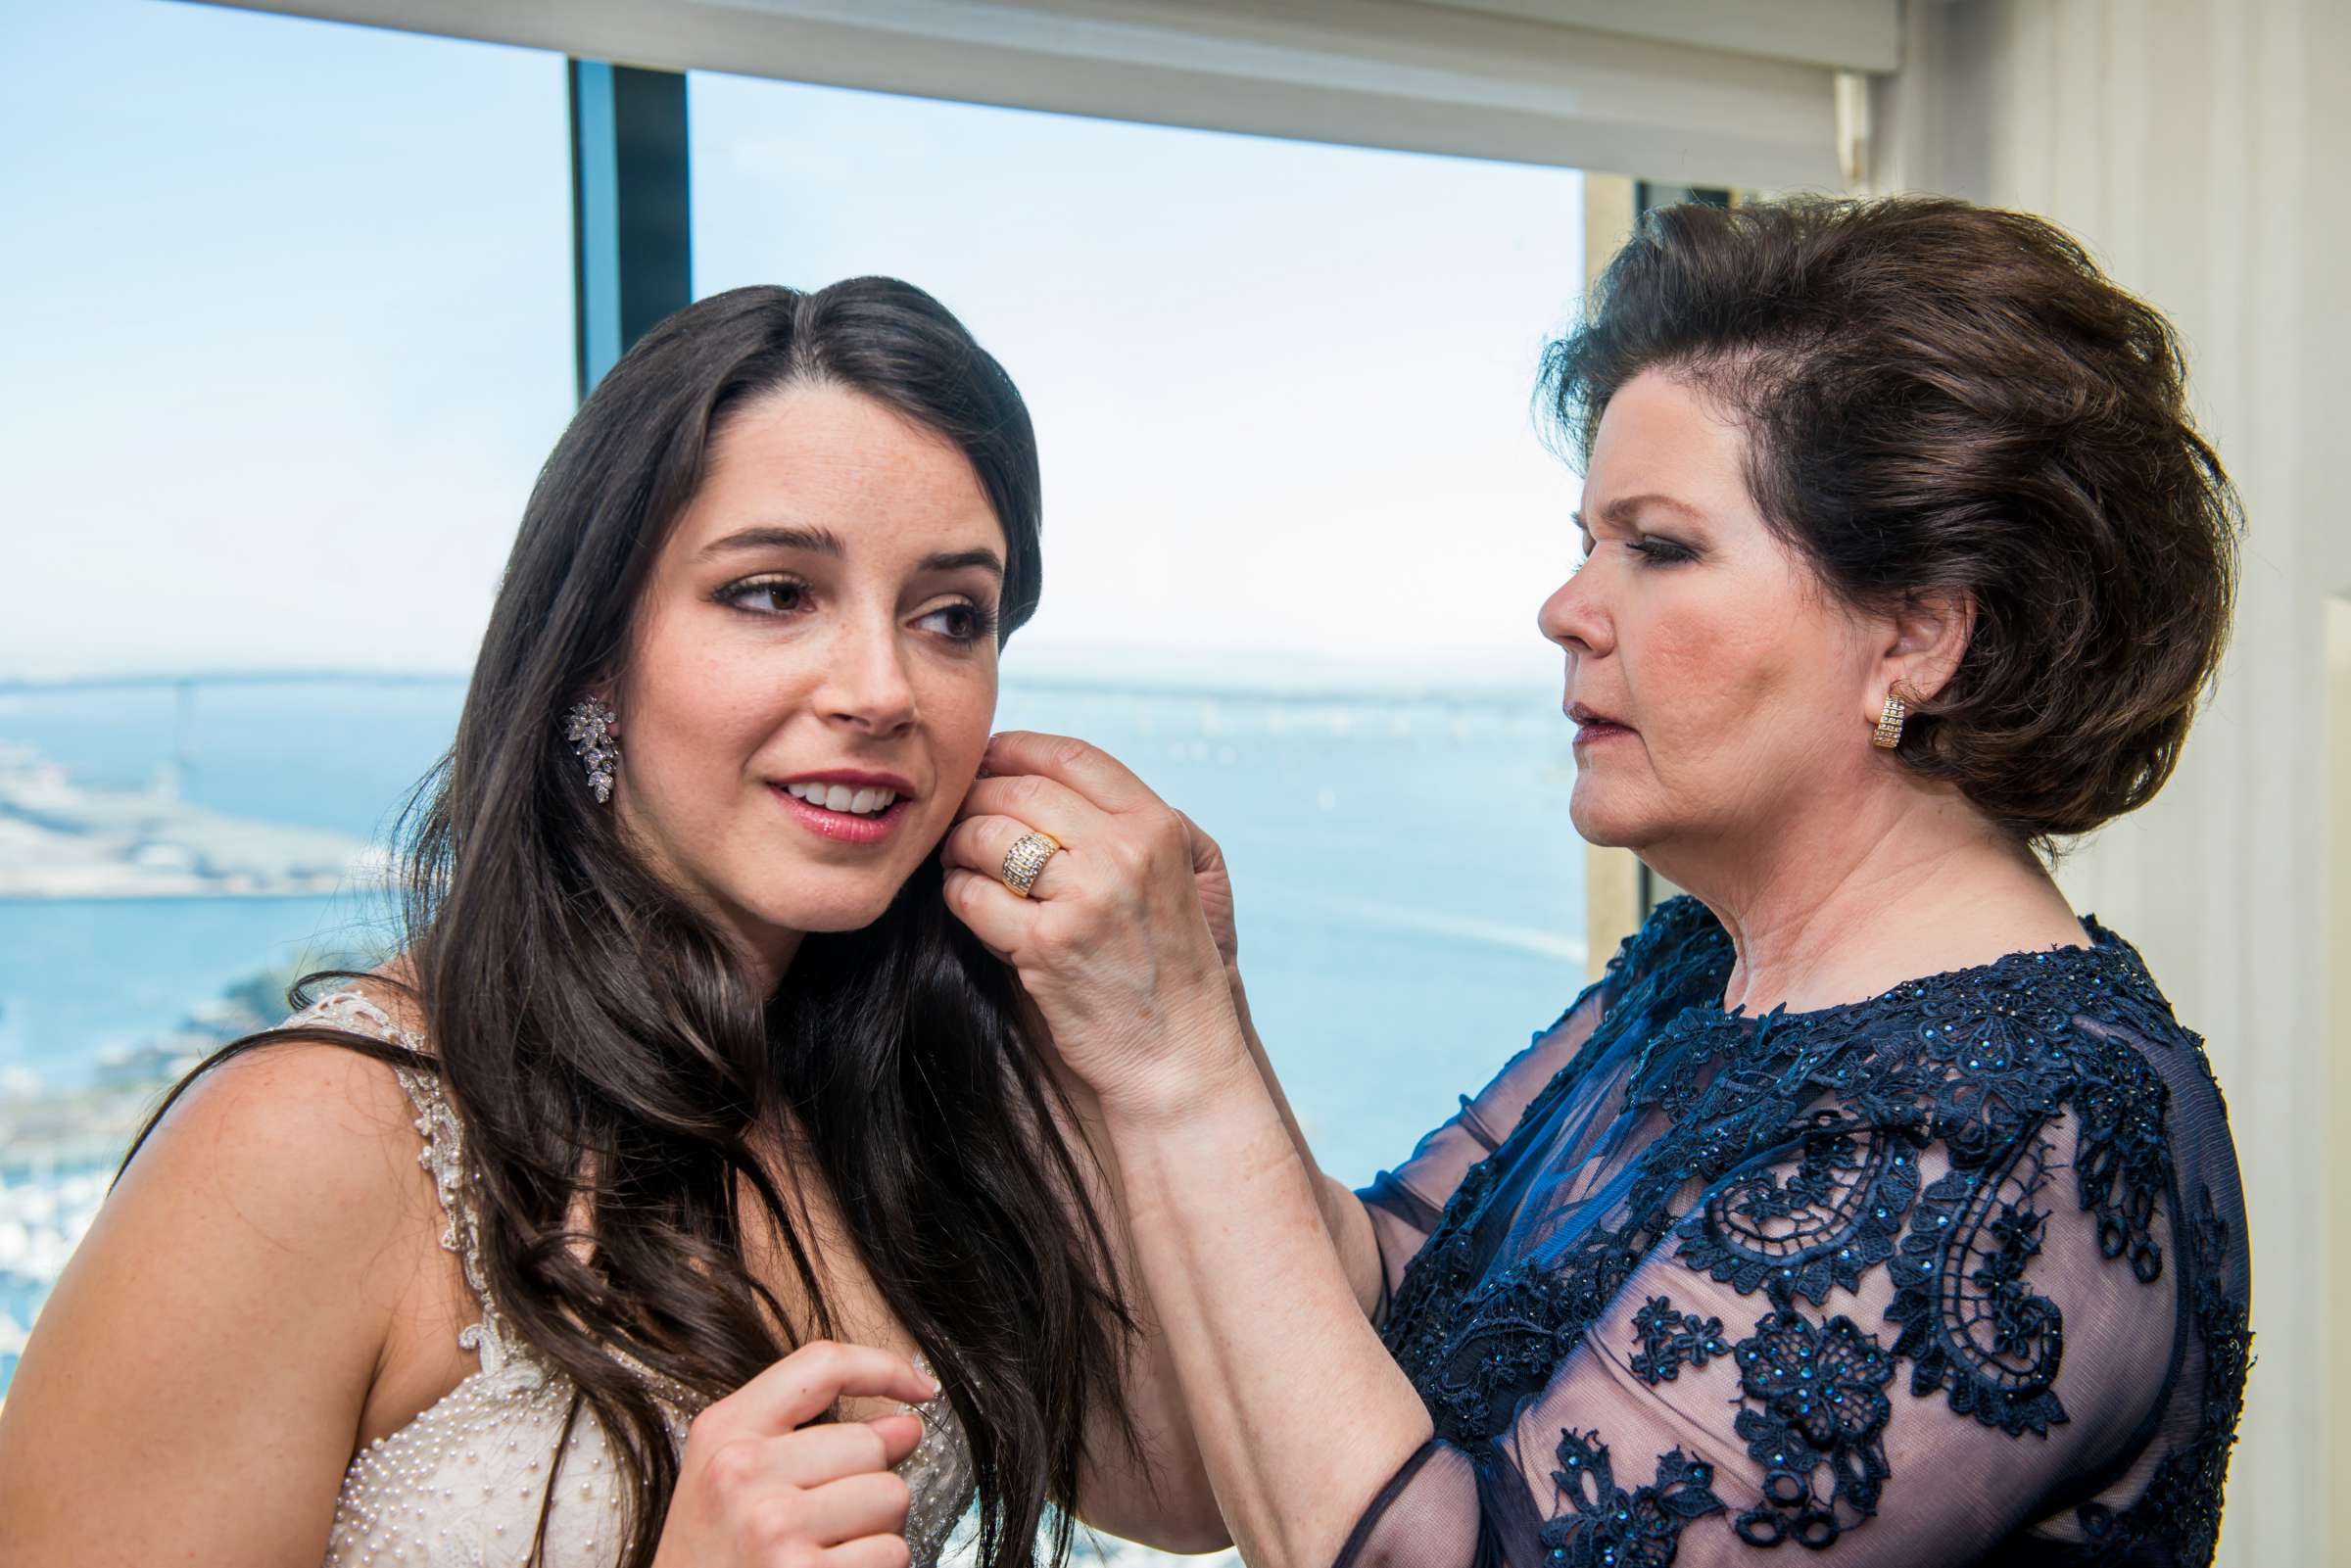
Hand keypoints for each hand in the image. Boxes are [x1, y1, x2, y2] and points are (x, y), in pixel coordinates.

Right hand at [651, 1340, 934, 1567]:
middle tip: (830, 1518)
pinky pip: (891, 1553)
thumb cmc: (713, 1557)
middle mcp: (743, 1471)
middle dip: (872, 1481)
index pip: (822, 1365)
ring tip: (828, 1549)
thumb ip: (811, 1439)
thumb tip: (905, 1424)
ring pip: (892, 1497)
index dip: (885, 1368)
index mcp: (725, 1431)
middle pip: (872, 1443)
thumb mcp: (734, 1478)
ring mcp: (772, 1525)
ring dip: (878, 1529)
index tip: (919, 1388)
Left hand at [941, 731, 1248, 1118]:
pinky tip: (966, 902)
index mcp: (1155, 827)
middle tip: (959, 818)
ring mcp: (1084, 899)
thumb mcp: (1169, 877)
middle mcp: (1123, 853)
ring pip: (986, 836)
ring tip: (959, 861)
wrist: (1177, 1056)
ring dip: (959, 846)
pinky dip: (957, 893)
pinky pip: (971, 895)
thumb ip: (1118, 825)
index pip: (1070, 755)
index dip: (1016, 748)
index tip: (988, 759)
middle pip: (1018, 789)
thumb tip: (1036, 777)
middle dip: (976, 798)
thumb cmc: (1164, 968)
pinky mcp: (1045, 946)